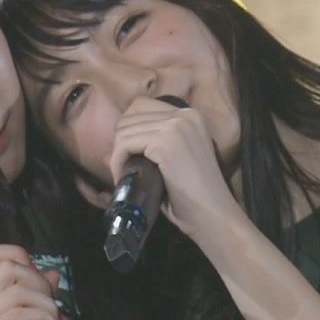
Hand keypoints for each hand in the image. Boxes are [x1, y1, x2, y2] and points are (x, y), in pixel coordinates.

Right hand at [0, 245, 66, 319]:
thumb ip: (36, 297)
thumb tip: (54, 273)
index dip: (18, 256)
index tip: (37, 282)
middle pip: (8, 268)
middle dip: (38, 282)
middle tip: (51, 307)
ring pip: (17, 292)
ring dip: (45, 304)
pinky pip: (19, 315)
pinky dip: (43, 318)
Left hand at [106, 97, 245, 239]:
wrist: (213, 215)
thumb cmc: (193, 197)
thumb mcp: (172, 164)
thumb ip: (148, 151)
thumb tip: (107, 153)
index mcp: (191, 115)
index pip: (141, 105)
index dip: (129, 129)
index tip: (129, 154)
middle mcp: (185, 114)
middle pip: (130, 116)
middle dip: (121, 142)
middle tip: (125, 169)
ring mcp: (176, 127)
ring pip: (124, 130)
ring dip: (118, 155)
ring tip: (124, 176)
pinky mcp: (166, 143)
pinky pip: (124, 145)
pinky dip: (118, 163)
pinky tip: (123, 179)